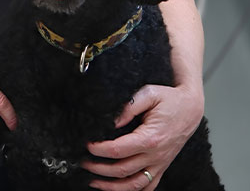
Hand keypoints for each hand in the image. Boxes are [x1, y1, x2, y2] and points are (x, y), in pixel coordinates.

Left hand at [81, 83, 203, 189]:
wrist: (191, 108)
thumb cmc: (170, 100)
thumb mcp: (148, 93)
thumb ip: (128, 106)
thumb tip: (112, 121)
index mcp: (150, 138)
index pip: (118, 150)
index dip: (99, 150)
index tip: (86, 145)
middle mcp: (156, 155)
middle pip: (122, 170)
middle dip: (99, 168)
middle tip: (82, 162)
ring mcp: (160, 163)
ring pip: (134, 184)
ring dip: (112, 186)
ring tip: (93, 181)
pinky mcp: (162, 166)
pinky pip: (148, 186)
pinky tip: (117, 189)